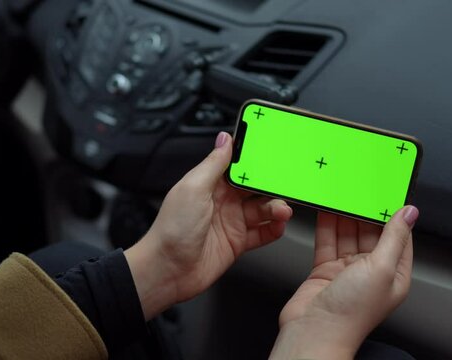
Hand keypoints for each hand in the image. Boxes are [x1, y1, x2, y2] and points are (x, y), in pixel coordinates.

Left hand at [125, 132, 292, 319]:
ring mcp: (230, 222)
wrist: (167, 270)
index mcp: (210, 183)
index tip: (274, 157)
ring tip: (282, 211)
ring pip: (262, 210)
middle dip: (271, 187)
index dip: (256, 162)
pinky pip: (262, 233)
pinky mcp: (236, 242)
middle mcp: (222, 201)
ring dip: (276, 208)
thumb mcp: (193, 188)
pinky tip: (279, 226)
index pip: (239, 166)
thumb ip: (213, 164)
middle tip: (284, 187)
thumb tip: (225, 139)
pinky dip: (273, 229)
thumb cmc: (171, 229)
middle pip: (255, 188)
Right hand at [270, 207, 417, 359]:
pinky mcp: (325, 269)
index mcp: (394, 274)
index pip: (399, 237)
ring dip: (345, 216)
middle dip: (365, 213)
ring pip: (347, 234)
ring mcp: (347, 270)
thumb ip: (394, 237)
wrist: (314, 331)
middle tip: (360, 190)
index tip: (388, 193)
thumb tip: (409, 213)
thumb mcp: (381, 268)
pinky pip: (327, 241)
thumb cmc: (351, 313)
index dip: (394, 215)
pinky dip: (326, 225)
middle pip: (370, 233)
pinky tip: (325, 210)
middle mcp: (372, 272)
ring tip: (342, 195)